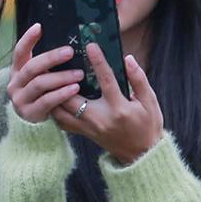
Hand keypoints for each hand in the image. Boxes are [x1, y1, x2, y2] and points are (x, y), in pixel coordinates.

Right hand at [7, 24, 86, 124]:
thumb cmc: (41, 92)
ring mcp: (20, 98)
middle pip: (32, 67)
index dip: (28, 39)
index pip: (20, 51)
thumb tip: (66, 44)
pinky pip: (46, 101)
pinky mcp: (29, 112)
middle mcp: (15, 82)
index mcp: (17, 69)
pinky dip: (61, 94)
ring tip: (79, 74)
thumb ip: (46, 63)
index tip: (40, 27)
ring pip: (40, 84)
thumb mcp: (40, 76)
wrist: (34, 120)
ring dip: (61, 77)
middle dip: (52, 58)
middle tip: (70, 52)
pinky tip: (74, 89)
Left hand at [51, 46, 163, 165]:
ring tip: (49, 77)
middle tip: (56, 62)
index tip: (90, 45)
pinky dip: (55, 109)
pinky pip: (62, 122)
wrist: (142, 155)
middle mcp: (101, 119)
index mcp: (119, 108)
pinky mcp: (84, 134)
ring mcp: (90, 128)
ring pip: (62, 111)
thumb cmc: (148, 126)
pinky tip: (52, 96)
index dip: (98, 61)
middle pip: (73, 97)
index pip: (106, 80)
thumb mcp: (150, 102)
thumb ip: (139, 79)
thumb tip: (128, 58)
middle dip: (63, 80)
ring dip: (54, 95)